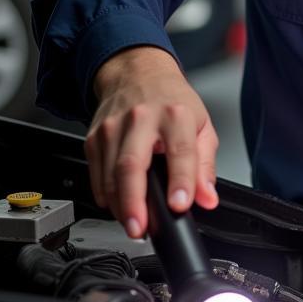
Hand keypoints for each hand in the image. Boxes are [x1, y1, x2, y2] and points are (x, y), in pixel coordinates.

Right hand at [86, 46, 218, 238]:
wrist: (138, 72)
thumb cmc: (172, 101)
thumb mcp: (201, 125)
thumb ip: (205, 166)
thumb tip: (207, 198)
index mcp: (175, 114)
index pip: (180, 150)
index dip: (182, 181)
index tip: (179, 205)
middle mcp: (142, 118)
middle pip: (132, 165)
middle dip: (134, 202)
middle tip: (140, 229)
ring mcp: (114, 127)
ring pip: (110, 174)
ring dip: (119, 206)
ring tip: (133, 223)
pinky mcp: (95, 136)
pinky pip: (95, 175)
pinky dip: (105, 195)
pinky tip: (118, 204)